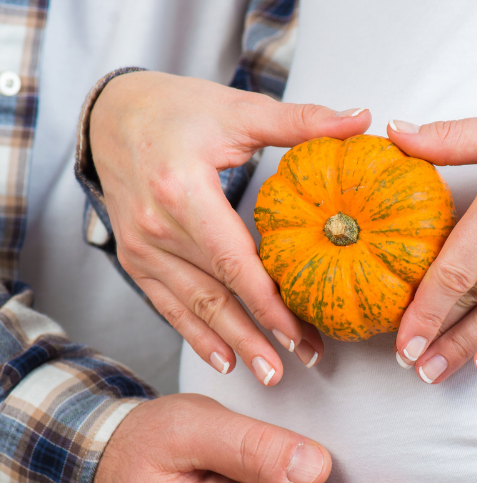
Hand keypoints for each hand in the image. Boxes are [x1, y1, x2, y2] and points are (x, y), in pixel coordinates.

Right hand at [90, 71, 370, 385]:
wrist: (110, 116)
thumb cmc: (174, 110)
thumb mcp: (236, 110)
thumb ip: (299, 121)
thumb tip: (361, 120)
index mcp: (183, 192)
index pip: (234, 261)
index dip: (268, 303)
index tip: (299, 332)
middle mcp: (157, 228)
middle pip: (217, 294)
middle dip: (258, 335)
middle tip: (295, 364)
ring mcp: (141, 249)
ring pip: (193, 308)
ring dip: (232, 343)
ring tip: (268, 372)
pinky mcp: (135, 259)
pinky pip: (168, 306)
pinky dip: (196, 336)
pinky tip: (222, 360)